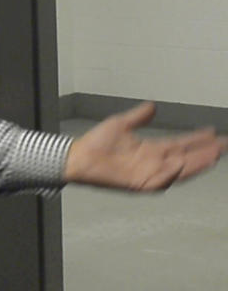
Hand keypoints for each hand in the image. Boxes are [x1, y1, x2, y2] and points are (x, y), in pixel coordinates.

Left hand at [64, 102, 227, 190]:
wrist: (78, 156)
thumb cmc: (96, 143)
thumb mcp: (120, 124)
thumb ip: (138, 117)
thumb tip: (152, 107)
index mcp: (151, 149)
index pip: (180, 144)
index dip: (197, 140)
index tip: (214, 133)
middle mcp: (153, 162)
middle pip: (186, 158)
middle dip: (205, 153)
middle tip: (224, 145)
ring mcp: (147, 174)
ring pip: (178, 170)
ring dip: (195, 164)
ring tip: (212, 156)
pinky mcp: (137, 183)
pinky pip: (158, 181)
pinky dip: (170, 175)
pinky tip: (181, 166)